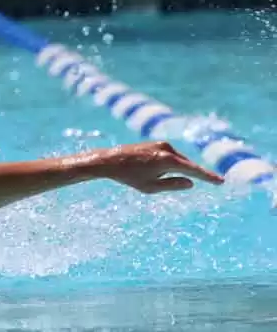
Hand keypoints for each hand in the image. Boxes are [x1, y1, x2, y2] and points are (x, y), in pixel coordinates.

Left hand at [93, 141, 223, 193]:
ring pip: (179, 161)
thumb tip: (191, 182)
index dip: (208, 177)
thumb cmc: (129, 177)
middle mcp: (168, 149)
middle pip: (187, 165)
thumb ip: (173, 185)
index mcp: (167, 160)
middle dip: (194, 175)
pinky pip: (171, 156)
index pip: (194, 170)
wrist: (110, 160)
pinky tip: (155, 171)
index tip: (221, 181)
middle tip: (210, 182)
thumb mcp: (151, 187)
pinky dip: (171, 165)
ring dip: (177, 170)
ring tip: (153, 177)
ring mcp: (163, 144)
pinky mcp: (158, 143)